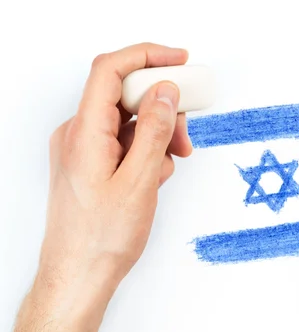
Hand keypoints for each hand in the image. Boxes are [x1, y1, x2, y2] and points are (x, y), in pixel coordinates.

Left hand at [1, 43, 191, 331]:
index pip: (110, 70)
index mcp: (83, 132)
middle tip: (187, 131)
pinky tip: (155, 174)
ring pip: (129, 120)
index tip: (180, 60)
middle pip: (125, 95)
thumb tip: (166, 92)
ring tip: (172, 161)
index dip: (147, 56)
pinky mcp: (93, 162)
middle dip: (162, 107)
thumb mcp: (139, 180)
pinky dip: (146, 149)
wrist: (79, 275)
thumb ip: (154, 130)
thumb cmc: (101, 237)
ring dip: (158, 133)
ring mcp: (85, 148)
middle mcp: (79, 133)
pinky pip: (124, 140)